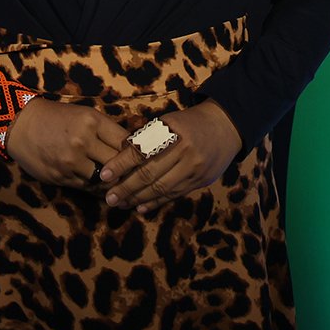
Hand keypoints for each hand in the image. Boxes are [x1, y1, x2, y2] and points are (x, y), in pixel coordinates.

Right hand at [4, 97, 135, 189]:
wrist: (21, 125)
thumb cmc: (57, 117)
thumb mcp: (84, 115)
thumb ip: (106, 131)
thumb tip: (133, 147)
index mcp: (92, 121)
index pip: (126, 142)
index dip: (138, 153)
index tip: (147, 159)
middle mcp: (83, 141)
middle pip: (118, 163)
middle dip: (129, 172)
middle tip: (141, 178)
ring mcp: (71, 161)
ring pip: (104, 179)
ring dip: (113, 183)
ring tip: (124, 186)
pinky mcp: (61, 177)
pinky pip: (87, 187)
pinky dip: (97, 188)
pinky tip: (105, 188)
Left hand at [98, 101, 243, 214]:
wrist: (225, 127)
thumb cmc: (188, 122)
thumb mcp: (167, 121)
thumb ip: (146, 137)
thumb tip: (118, 156)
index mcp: (172, 130)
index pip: (141, 151)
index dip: (121, 164)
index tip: (104, 175)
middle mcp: (185, 150)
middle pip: (150, 174)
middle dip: (126, 188)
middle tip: (109, 198)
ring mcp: (194, 168)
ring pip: (161, 188)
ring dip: (138, 199)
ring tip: (121, 204)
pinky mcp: (200, 181)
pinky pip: (173, 195)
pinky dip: (155, 203)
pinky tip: (141, 208)